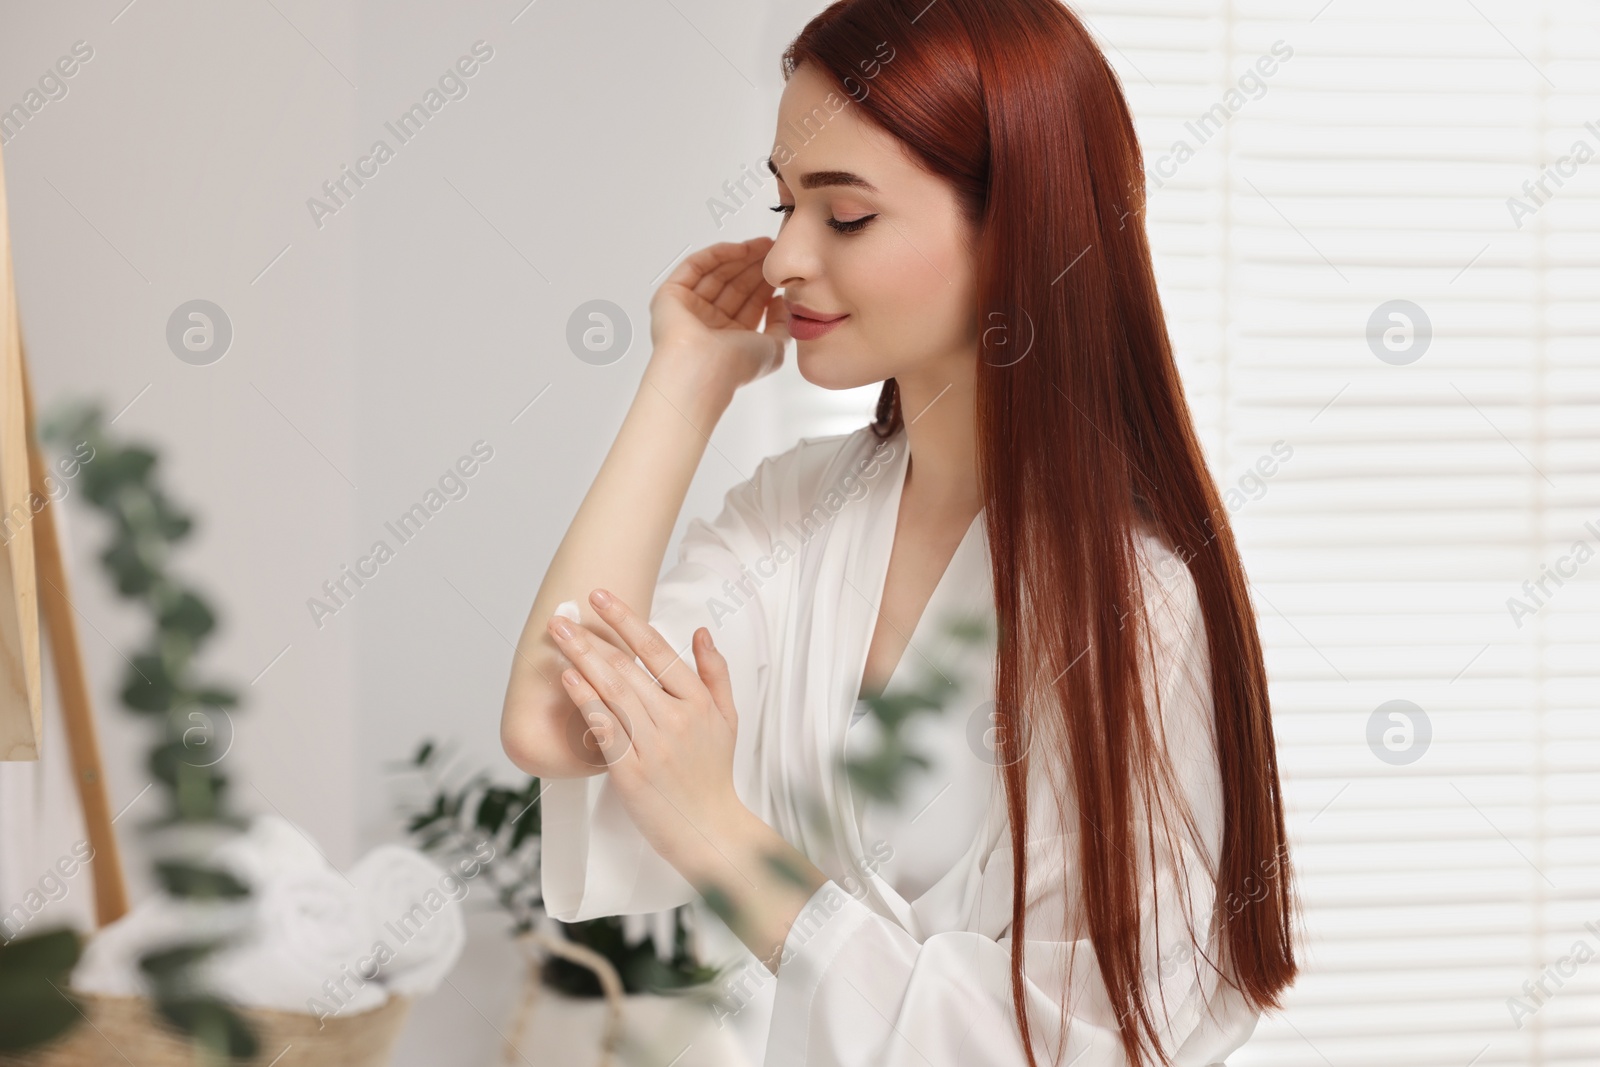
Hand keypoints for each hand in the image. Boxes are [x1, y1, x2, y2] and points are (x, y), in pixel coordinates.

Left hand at [546, 588, 747, 870]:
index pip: (658, 650)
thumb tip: (701, 632)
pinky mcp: (631, 770)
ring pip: (612, 691)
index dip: (626, 621)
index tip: (601, 598)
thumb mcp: (727, 718)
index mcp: (698, 702)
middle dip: (591, 637)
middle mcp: (675, 718)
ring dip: (581, 659)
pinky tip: (568, 679)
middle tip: (562, 616)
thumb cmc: (713, 774)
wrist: (708, 828)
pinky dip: (585, 700)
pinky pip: (604, 728)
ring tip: (558, 638)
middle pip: (626, 667)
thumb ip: (715, 672)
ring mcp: (653, 744)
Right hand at [647, 238, 788, 406]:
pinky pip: (696, 266)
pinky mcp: (671, 295)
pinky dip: (718, 254)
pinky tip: (741, 249)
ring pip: (716, 273)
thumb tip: (782, 303)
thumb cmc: (736, 366)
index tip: (782, 268)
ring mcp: (688, 308)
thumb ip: (782, 325)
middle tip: (774, 249)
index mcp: (728, 338)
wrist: (704, 370)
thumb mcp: (774, 348)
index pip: (749, 303)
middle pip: (733, 285)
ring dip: (740, 257)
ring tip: (764, 245)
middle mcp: (707, 324)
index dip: (765, 283)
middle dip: (755, 266)